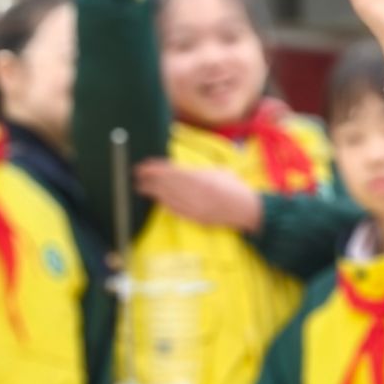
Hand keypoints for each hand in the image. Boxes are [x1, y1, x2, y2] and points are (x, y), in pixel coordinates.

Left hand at [134, 160, 263, 232]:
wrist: (247, 210)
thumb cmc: (235, 188)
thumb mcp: (218, 171)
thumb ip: (198, 171)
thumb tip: (178, 170)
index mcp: (200, 178)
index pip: (169, 172)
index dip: (153, 169)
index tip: (142, 166)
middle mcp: (193, 192)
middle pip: (163, 185)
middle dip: (147, 180)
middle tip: (136, 176)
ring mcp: (193, 206)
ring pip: (165, 197)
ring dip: (152, 192)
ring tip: (142, 187)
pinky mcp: (194, 217)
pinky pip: (173, 209)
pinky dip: (164, 203)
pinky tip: (158, 200)